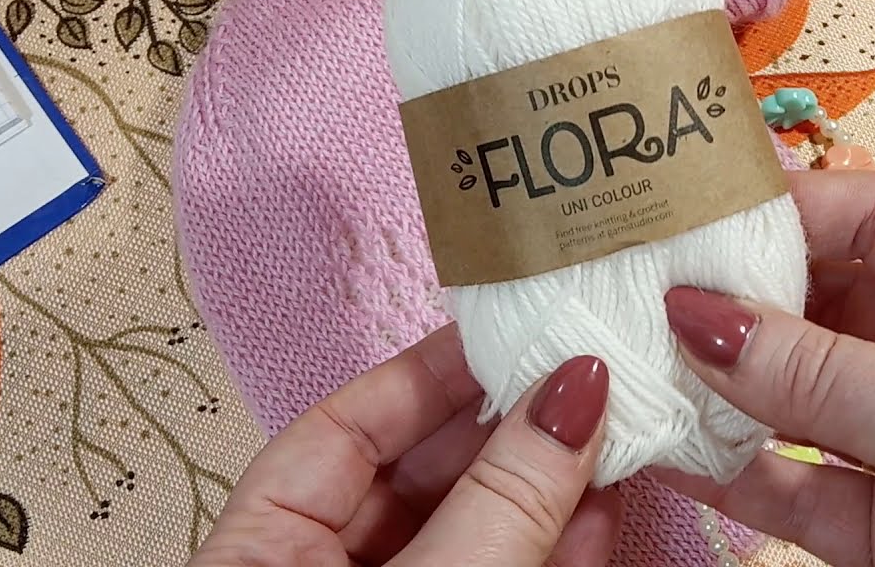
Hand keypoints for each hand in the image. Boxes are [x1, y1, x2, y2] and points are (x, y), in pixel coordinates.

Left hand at [189, 325, 621, 566]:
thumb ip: (496, 504)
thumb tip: (576, 390)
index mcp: (262, 552)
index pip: (341, 432)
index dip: (425, 375)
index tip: (505, 331)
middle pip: (420, 478)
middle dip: (506, 429)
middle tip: (582, 373)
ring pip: (475, 533)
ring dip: (545, 487)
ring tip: (612, 427)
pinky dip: (555, 552)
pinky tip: (602, 509)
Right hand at [657, 170, 874, 566]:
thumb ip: (829, 377)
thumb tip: (700, 317)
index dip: (799, 208)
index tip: (705, 215)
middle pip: (828, 307)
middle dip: (744, 300)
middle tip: (650, 290)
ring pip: (800, 403)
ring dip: (726, 388)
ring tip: (642, 363)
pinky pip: (797, 492)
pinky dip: (734, 473)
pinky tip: (674, 447)